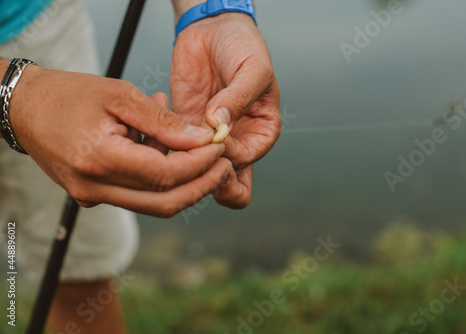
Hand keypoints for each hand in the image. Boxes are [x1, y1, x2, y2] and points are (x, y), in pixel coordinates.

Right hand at [8, 65, 232, 217]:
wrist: (25, 108)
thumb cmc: (70, 94)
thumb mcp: (120, 95)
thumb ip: (163, 121)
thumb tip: (202, 139)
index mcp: (98, 159)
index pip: (165, 175)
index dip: (199, 164)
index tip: (220, 146)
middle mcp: (93, 188)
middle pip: (164, 202)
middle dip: (201, 185)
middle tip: (224, 164)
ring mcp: (91, 197)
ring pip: (153, 203)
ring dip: (184, 183)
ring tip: (202, 154)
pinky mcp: (92, 196)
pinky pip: (137, 195)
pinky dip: (160, 178)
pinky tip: (167, 149)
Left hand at [170, 12, 280, 208]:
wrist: (213, 28)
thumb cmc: (242, 46)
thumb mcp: (252, 68)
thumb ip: (238, 99)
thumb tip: (220, 126)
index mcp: (260, 130)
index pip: (248, 158)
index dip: (231, 154)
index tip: (217, 137)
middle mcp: (236, 139)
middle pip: (230, 181)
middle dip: (212, 180)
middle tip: (196, 165)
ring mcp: (209, 137)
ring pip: (198, 172)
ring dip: (184, 164)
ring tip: (172, 141)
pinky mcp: (184, 128)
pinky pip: (175, 149)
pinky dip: (164, 144)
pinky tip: (160, 123)